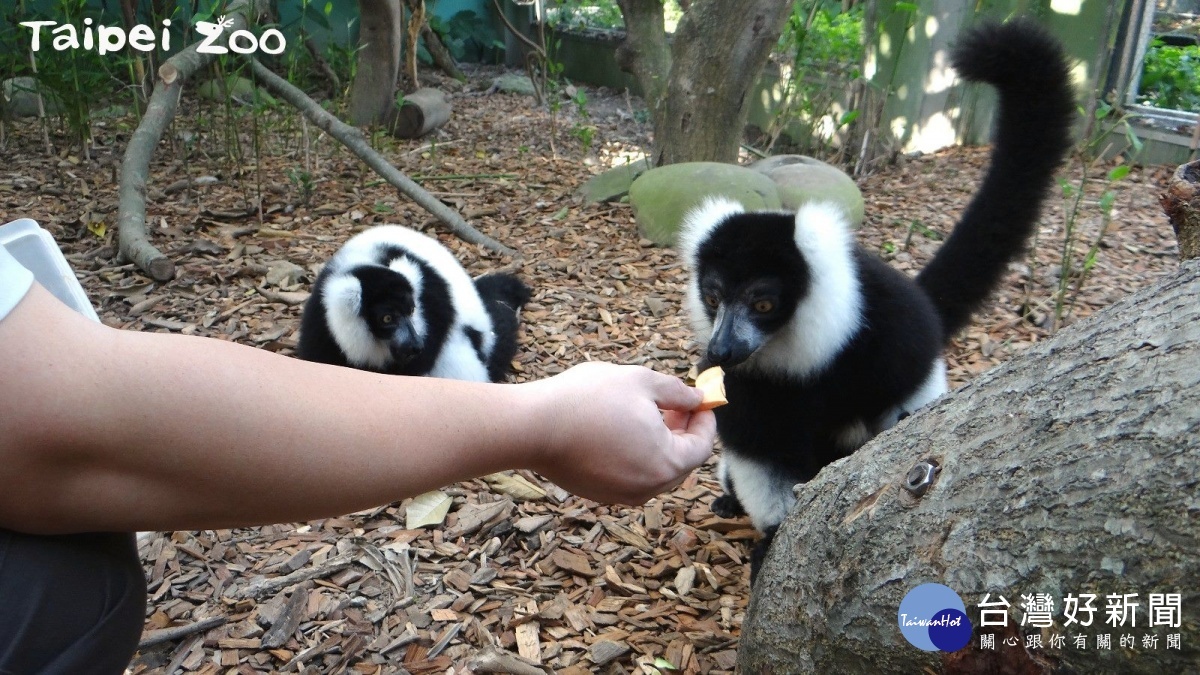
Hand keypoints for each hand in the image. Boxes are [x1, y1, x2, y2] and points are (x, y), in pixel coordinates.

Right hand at [522, 362, 716, 503]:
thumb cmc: (589, 400)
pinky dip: (635, 455)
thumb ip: (677, 391)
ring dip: (659, 443)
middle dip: (683, 432)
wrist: (533, 426)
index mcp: (667, 464)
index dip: (705, 420)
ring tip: (646, 413)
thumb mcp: (641, 382)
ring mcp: (621, 495)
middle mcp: (648, 488)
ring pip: (654, 470)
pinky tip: (620, 429)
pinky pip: (629, 475)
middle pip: (681, 462)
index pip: (702, 446)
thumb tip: (696, 398)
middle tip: (676, 404)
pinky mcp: (598, 493)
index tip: (700, 400)